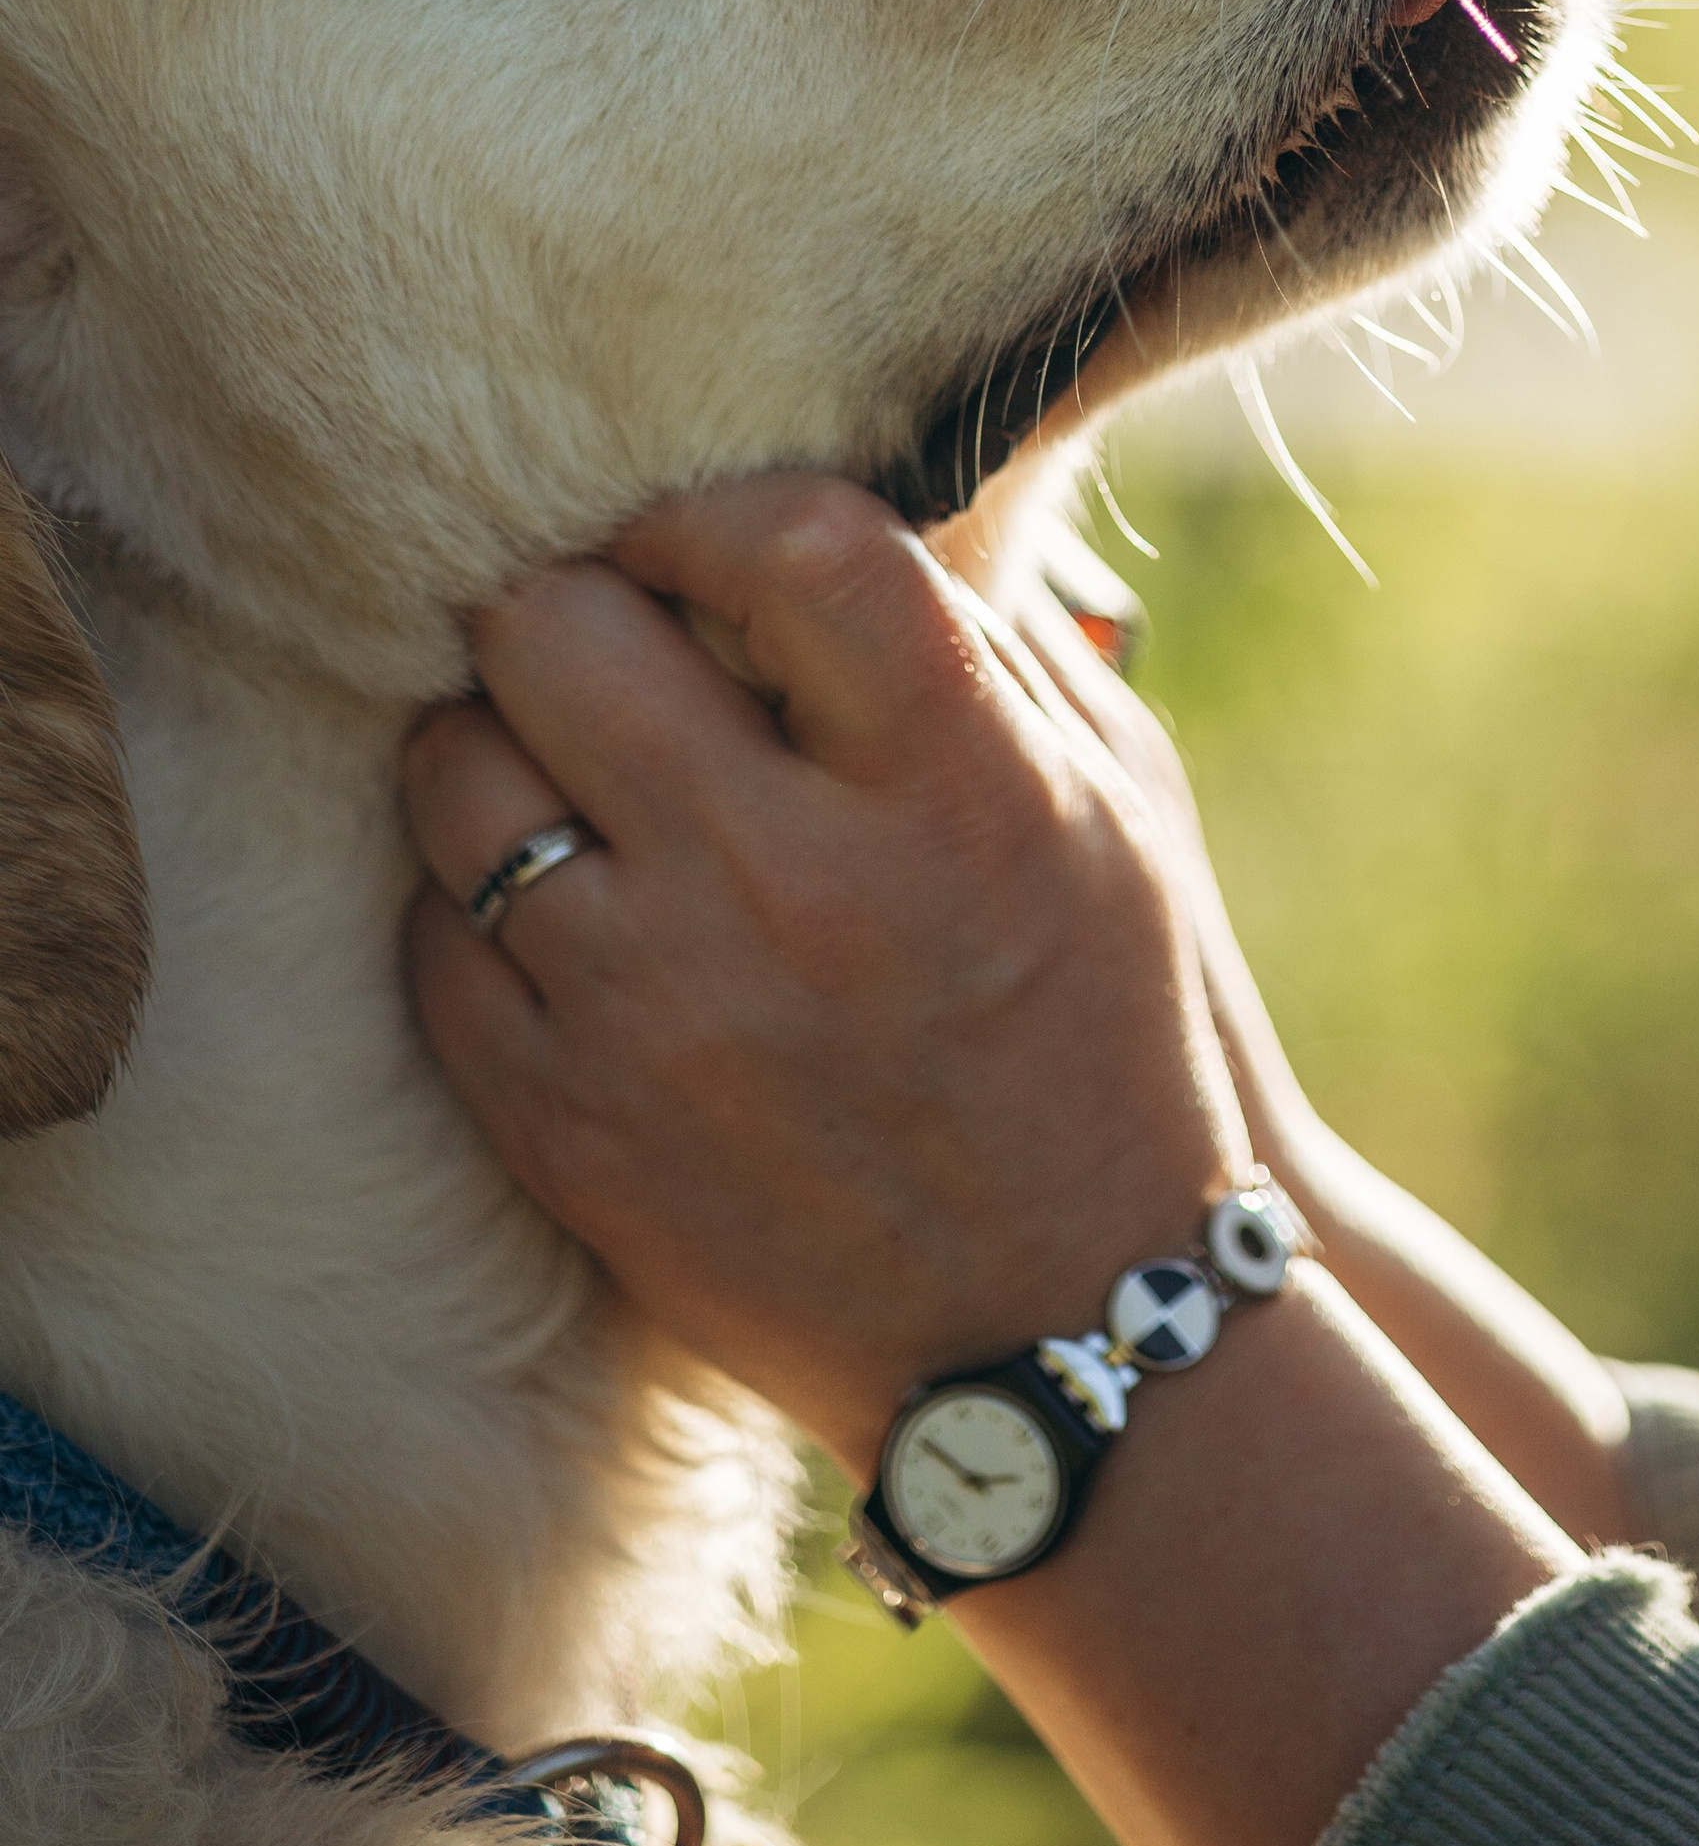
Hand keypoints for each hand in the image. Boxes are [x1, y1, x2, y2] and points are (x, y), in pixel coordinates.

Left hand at [404, 476, 1250, 1470]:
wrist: (1071, 1332)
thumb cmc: (1112, 1029)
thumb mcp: (1116, 799)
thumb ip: (982, 638)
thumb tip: (841, 519)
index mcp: (954, 779)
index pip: (785, 540)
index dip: (718, 513)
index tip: (711, 548)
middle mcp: (787, 880)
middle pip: (560, 625)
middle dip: (580, 604)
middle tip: (613, 639)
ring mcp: (652, 1009)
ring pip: (454, 769)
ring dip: (504, 740)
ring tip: (568, 768)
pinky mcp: (564, 1125)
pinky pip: (434, 934)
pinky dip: (484, 898)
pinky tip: (564, 908)